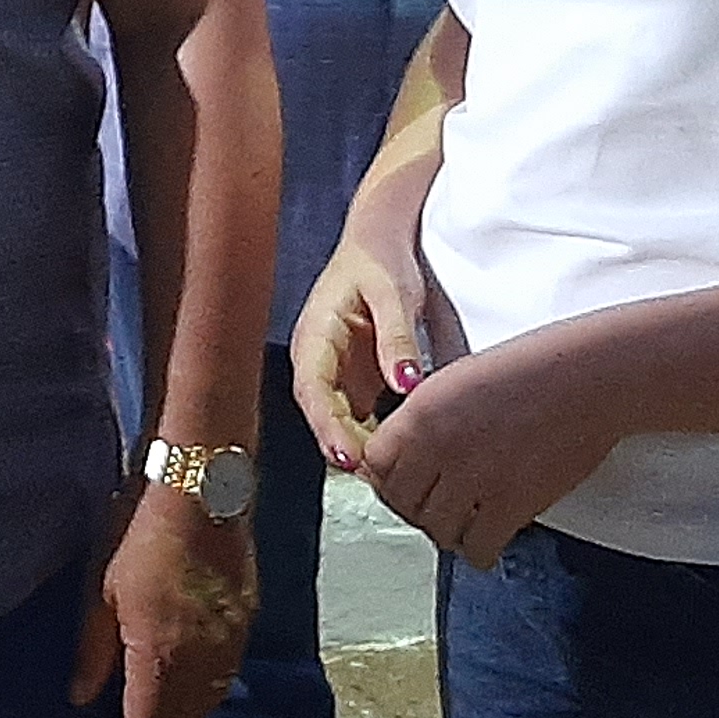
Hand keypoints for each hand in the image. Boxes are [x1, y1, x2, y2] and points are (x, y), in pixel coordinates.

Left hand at [69, 482, 257, 717]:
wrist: (201, 489)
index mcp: (161, 655)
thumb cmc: (139, 535)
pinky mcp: (246, 620)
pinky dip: (208, 692)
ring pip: (209, 702)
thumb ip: (93, 653)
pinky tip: (191, 686)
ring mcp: (230, 641)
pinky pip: (227, 675)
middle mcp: (202, 659)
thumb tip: (81, 699)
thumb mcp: (101, 592)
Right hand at [289, 230, 454, 475]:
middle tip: (377, 476)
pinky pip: (355, 414)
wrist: (379, 241)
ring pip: (336, 419)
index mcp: (315, 334)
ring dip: (357, 445)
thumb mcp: (393, 293)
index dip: (327, 426)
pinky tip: (396, 452)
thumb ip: (396, 338)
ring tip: (390, 473)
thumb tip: (406, 383)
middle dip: (342, 445)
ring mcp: (332, 371)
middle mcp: (316, 358)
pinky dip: (371, 434)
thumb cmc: (379, 260)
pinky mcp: (351, 378)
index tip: (348, 456)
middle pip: (320, 412)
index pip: (312, 389)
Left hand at [354, 324, 625, 572]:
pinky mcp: (511, 504)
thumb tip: (403, 452)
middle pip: (400, 503)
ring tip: (464, 519)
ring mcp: (474, 478)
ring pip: (436, 530)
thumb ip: (424, 416)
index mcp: (421, 411)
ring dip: (447, 529)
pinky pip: (477, 547)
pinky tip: (489, 535)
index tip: (401, 481)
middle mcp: (440, 446)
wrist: (585, 377)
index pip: (373, 465)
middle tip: (434, 505)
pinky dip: (480, 548)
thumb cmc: (530, 370)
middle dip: (413, 508)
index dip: (385, 477)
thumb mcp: (457, 379)